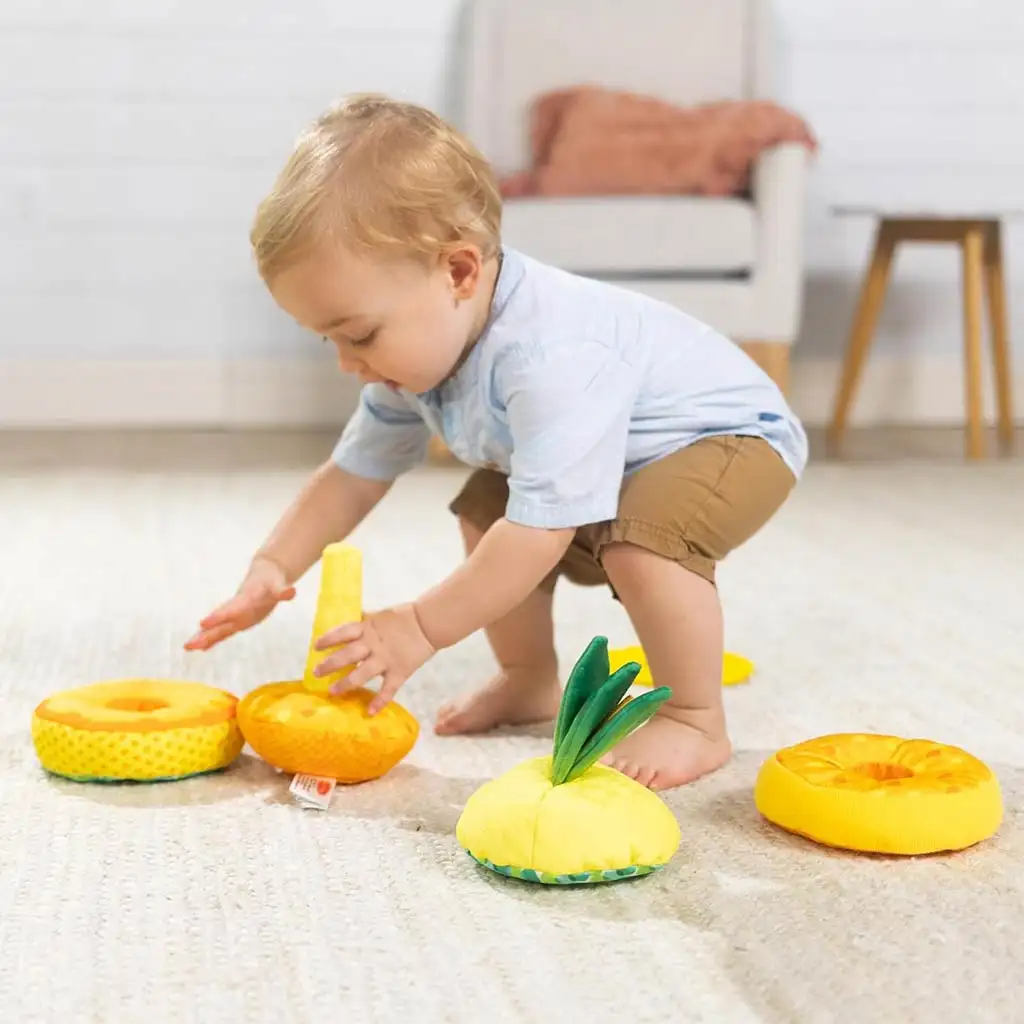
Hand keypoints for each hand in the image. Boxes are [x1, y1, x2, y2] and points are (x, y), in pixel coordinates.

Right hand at [184, 555, 295, 651]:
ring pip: (218, 628)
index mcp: (245, 600)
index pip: (231, 609)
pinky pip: (224, 632)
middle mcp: (236, 608)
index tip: (203, 622)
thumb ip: (283, 591)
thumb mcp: (279, 585)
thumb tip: (292, 591)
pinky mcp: (237, 621)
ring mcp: (235, 615)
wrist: (265, 573)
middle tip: (189, 644)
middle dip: (205, 633)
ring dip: (204, 638)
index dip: (219, 616)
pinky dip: (213, 639)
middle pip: (219, 622)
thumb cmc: (272, 580)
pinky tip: (201, 649)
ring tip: (187, 647)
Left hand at [313, 604, 434, 713]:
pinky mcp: (399, 672)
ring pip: (362, 674)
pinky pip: (388, 690)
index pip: (343, 632)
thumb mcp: (380, 615)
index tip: (315, 647)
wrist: (428, 623)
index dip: (328, 639)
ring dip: (346, 684)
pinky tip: (370, 712)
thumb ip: (365, 621)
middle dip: (330, 664)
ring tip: (333, 691)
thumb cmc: (404, 617)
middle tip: (316, 672)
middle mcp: (373, 645)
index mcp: (368, 628)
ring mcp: (386, 660)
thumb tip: (350, 619)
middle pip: (347, 655)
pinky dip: (380, 702)